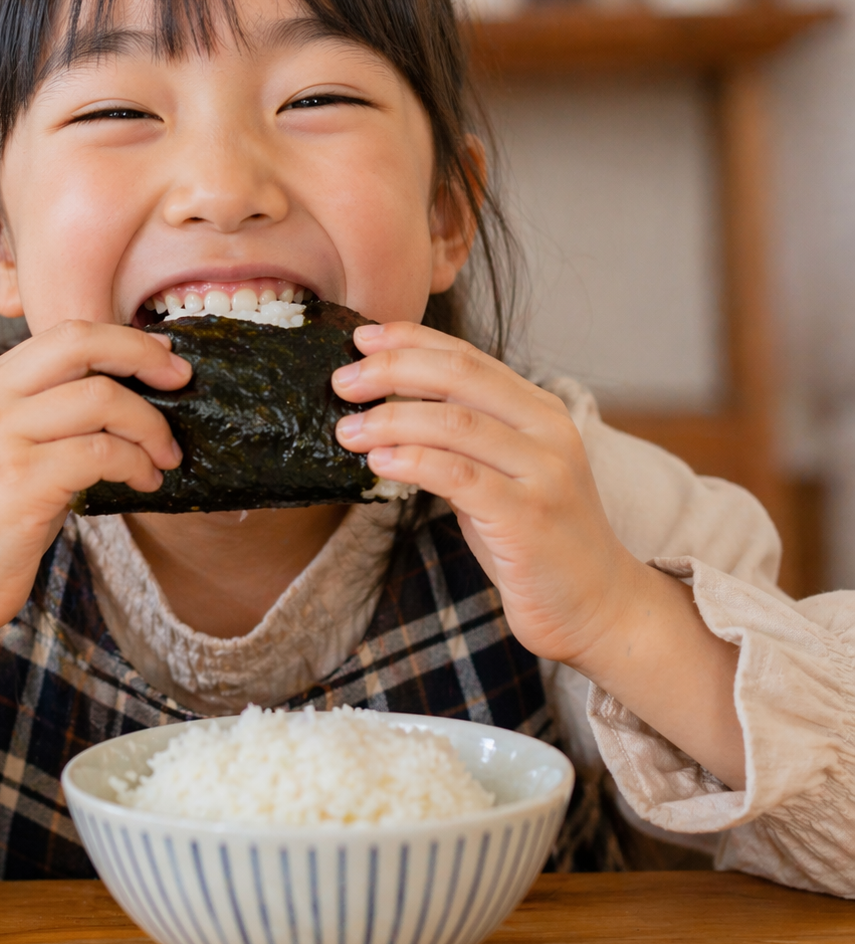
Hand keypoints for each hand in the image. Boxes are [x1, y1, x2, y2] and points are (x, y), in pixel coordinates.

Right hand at [0, 321, 188, 736]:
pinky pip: (101, 452)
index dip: (126, 339)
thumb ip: (56, 407)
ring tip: (164, 456)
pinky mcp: (20, 482)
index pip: (67, 333)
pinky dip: (137, 463)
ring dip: (151, 426)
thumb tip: (135, 379)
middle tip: (182, 382)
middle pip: (81, 343)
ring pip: (101, 398)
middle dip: (142, 355)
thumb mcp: (13, 444)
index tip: (166, 359)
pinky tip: (145, 481)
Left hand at [331, 322, 638, 669]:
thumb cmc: (535, 539)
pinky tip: (379, 463)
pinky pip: (460, 476)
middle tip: (343, 381)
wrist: (600, 607)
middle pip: (460, 375)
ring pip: (455, 423)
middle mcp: (548, 431)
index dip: (410, 340)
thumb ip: (462, 438)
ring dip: (391, 420)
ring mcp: (543, 473)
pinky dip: (413, 462)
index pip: (468, 356)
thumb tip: (387, 405)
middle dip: (392, 369)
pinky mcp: (528, 518)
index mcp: (540, 410)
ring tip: (348, 430)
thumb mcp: (501, 473)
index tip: (361, 336)